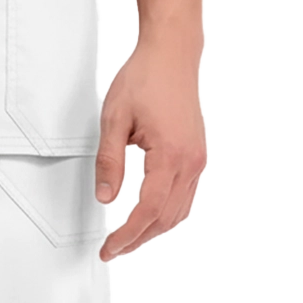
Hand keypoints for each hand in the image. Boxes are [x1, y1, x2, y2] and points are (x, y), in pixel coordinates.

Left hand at [95, 34, 208, 261]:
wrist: (171, 54)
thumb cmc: (145, 78)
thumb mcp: (115, 118)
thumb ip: (109, 160)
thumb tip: (105, 197)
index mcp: (170, 155)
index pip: (148, 210)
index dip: (127, 234)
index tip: (109, 247)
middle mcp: (190, 162)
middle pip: (166, 218)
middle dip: (139, 238)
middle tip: (114, 248)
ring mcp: (197, 160)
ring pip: (179, 211)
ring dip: (154, 229)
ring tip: (128, 236)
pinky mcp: (197, 154)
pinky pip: (186, 196)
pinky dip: (168, 212)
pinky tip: (151, 214)